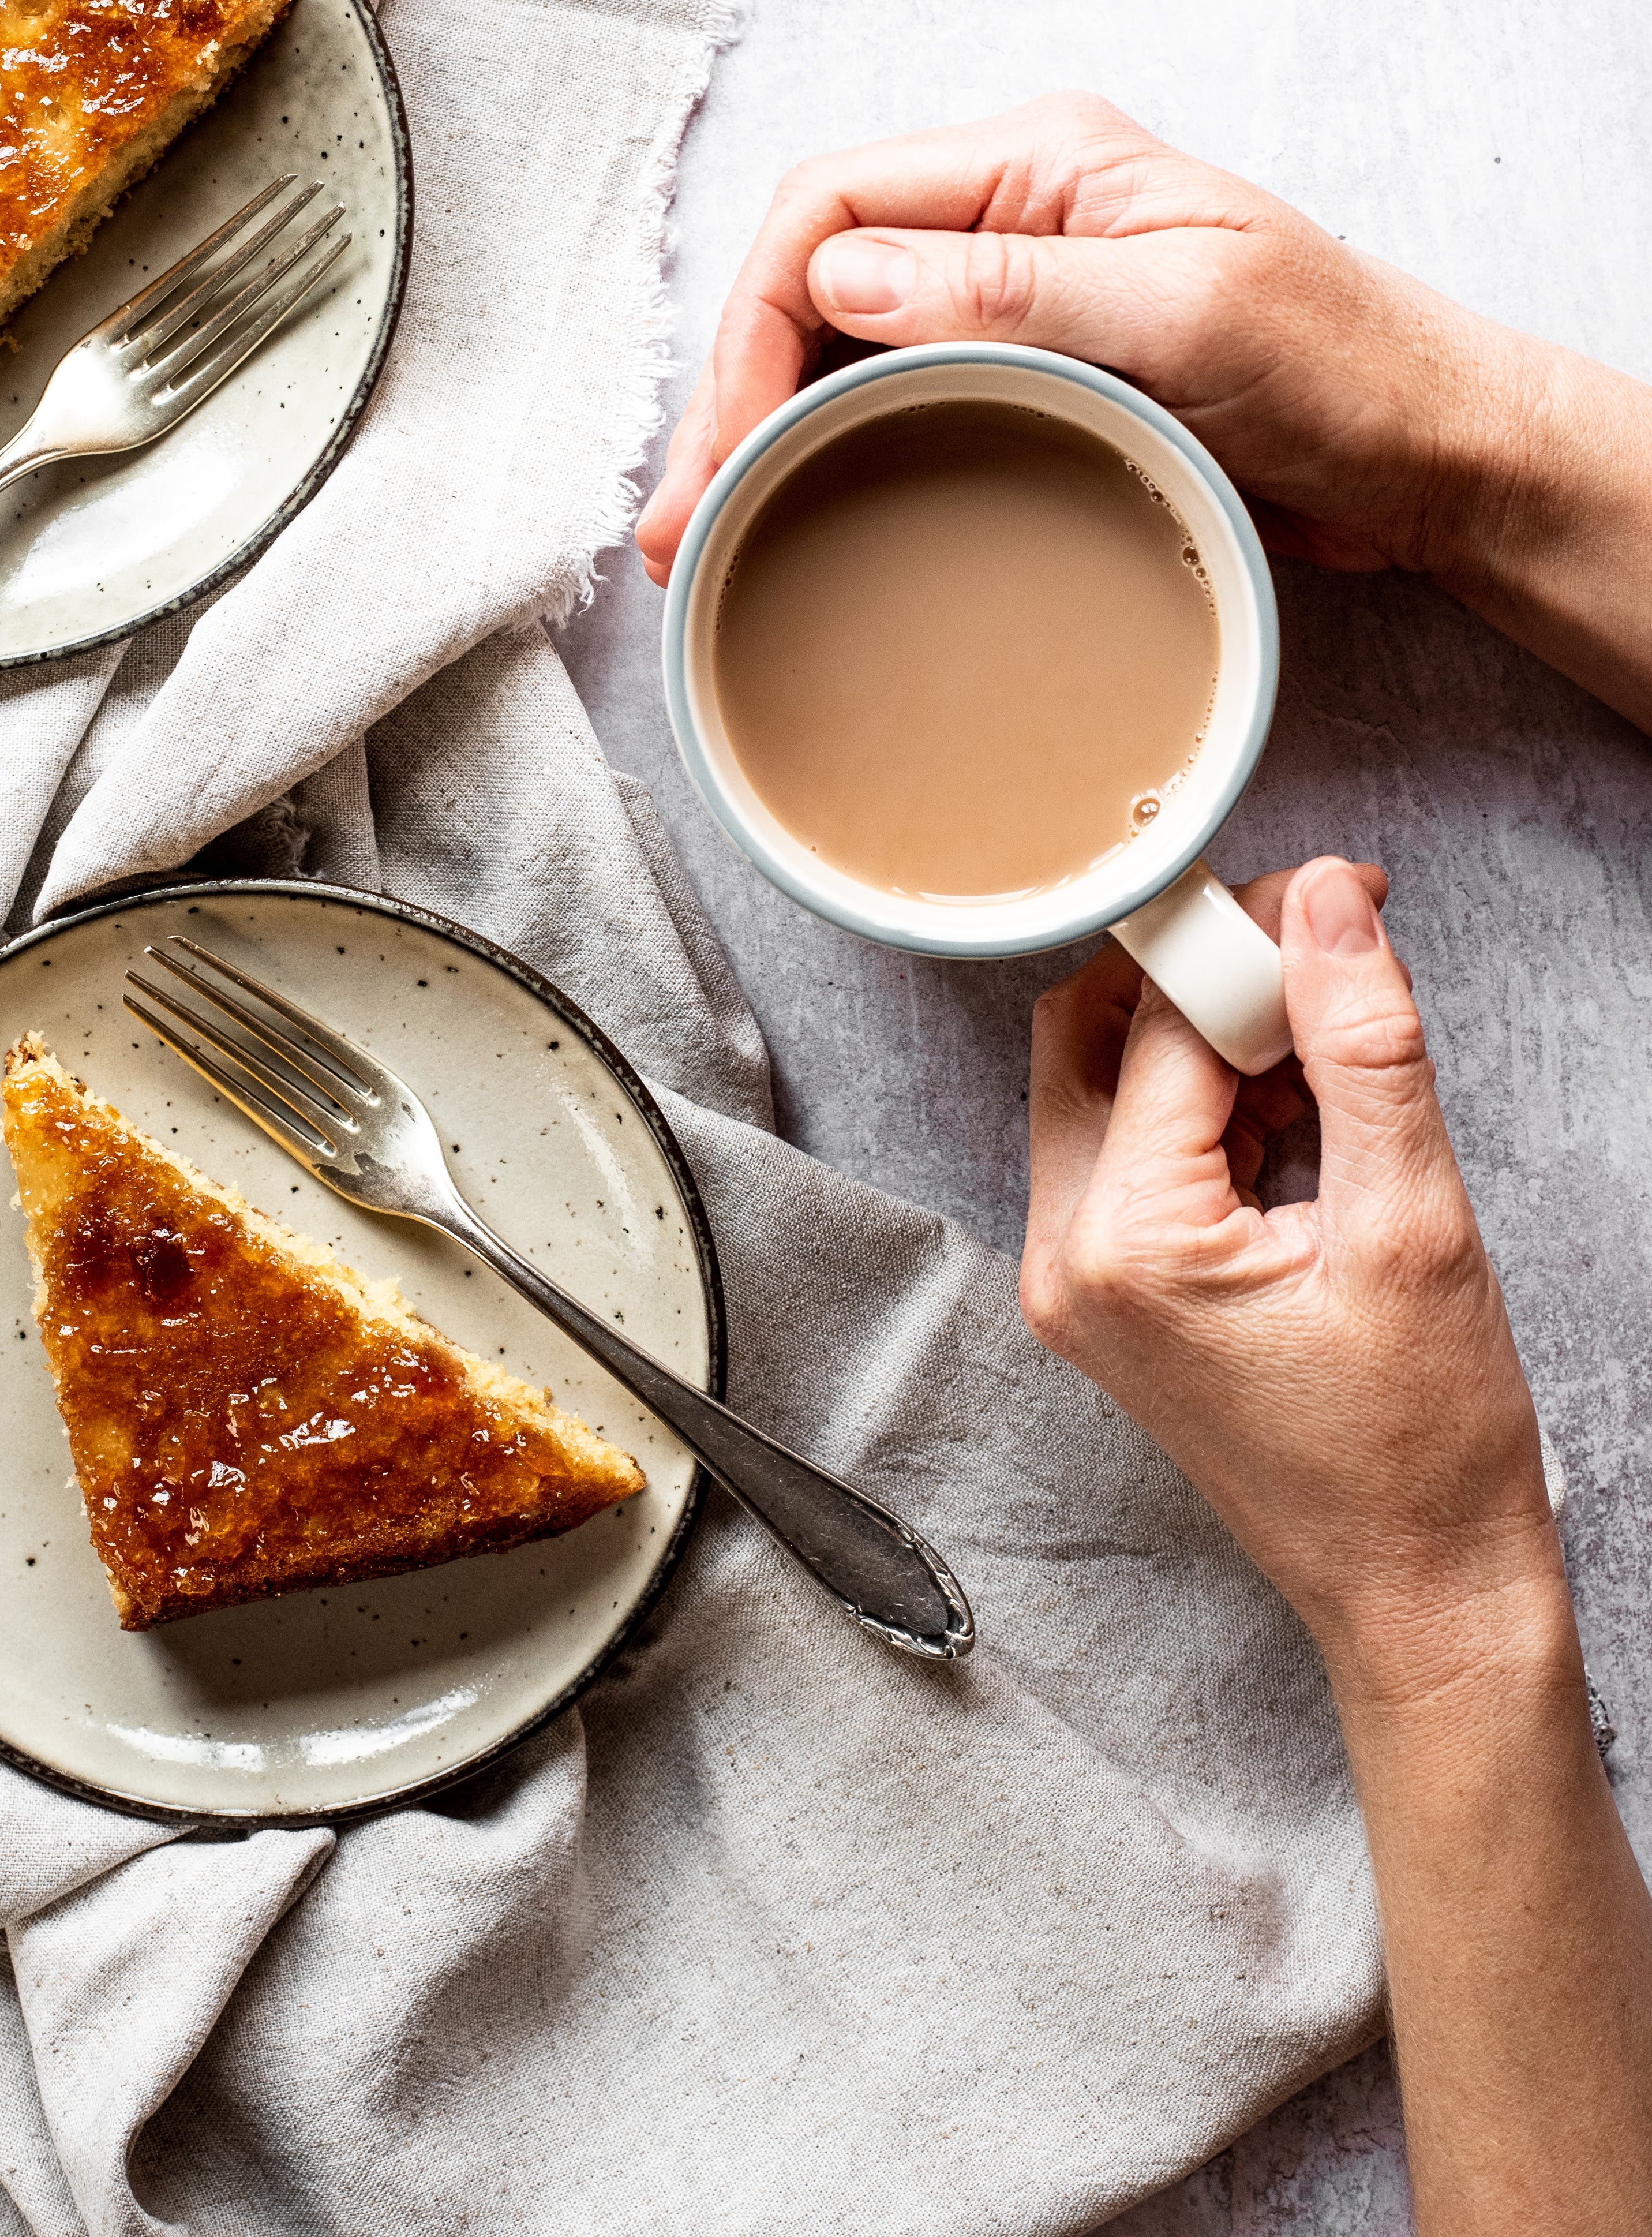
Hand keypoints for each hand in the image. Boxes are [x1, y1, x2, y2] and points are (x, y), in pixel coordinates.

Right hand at [635, 90, 1523, 591]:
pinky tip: (784, 516)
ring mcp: (1013, 298)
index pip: (830, 205)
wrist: (1434, 458)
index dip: (753, 319)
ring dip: (757, 435)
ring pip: (833, 348)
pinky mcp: (1025, 377)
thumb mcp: (1187, 312)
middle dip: (727, 393)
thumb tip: (845, 280)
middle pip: (809, 280)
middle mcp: (1010, 214)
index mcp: (1041, 159)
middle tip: (681, 520)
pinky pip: (887, 401)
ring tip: (701, 540)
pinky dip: (820, 456)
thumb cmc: (1348, 370)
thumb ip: (1014, 286)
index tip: (736, 442)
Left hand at [1027, 858, 1651, 2236]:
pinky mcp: (1106, 1298)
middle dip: (1201, 970)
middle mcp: (1064, 1258)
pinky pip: (1129, 1152)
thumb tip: (1328, 901)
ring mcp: (1074, 1284)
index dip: (1252, 934)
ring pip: (1104, 1083)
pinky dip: (1202, 1104)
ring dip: (1205, 1036)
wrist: (1419, 1593)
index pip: (1160, 1017)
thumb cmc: (1422, 1446)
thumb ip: (1362, 1042)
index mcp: (1123, 1241)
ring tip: (1329, 1048)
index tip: (1341, 894)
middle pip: (1090, 1032)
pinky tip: (1299, 1114)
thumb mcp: (1412, 1222)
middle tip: (1321, 948)